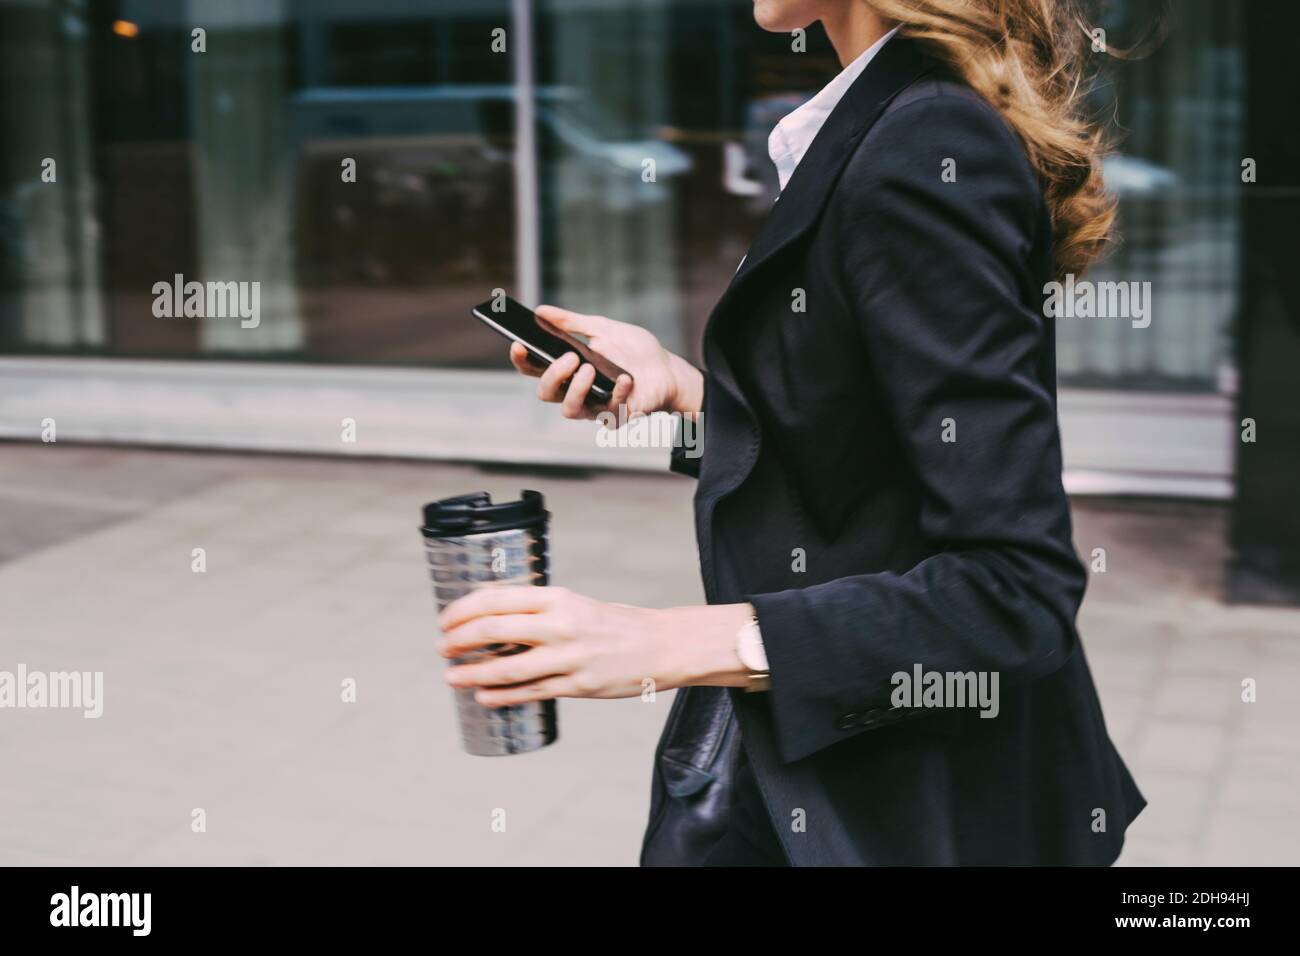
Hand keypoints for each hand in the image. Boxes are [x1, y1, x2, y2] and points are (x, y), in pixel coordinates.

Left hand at [437, 586, 753, 706]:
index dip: (463, 611)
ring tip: (451, 677)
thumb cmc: (615, 624)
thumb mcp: (574, 603)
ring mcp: (567, 658)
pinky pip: (529, 692)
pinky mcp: (576, 686)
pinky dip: (501, 696)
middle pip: (492, 630)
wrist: (660, 645)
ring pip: (505, 668)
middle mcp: (559, 625)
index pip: (496, 599)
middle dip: (458, 641)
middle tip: (443, 648)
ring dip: (471, 674)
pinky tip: (483, 697)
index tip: (445, 621)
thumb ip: (538, 610)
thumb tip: (492, 617)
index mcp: (557, 598)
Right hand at [508, 305, 702, 420]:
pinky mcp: (616, 418)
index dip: (522, 360)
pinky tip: (625, 378)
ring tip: (589, 368)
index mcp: (568, 370)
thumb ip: (571, 323)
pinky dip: (617, 392)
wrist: (667, 369)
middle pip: (545, 392)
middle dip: (553, 375)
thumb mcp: (602, 329)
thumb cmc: (633, 351)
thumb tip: (540, 311)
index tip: (519, 344)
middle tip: (570, 357)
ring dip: (576, 389)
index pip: (534, 369)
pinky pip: (609, 412)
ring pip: (568, 410)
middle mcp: (575, 391)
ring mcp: (594, 408)